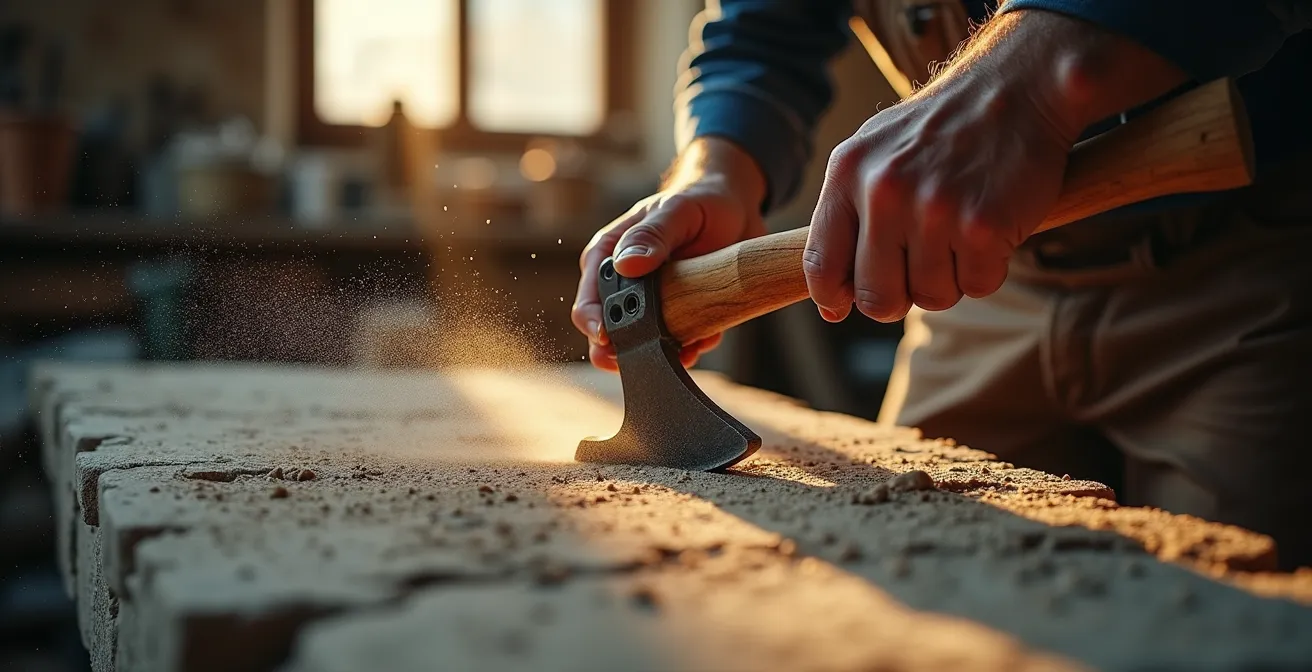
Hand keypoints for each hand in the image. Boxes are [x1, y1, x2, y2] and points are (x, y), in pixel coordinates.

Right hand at [572, 138, 766, 370]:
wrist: (735, 206)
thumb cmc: (700, 200)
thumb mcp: (677, 211)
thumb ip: (652, 236)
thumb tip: (626, 266)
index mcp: (610, 257)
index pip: (588, 300)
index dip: (594, 324)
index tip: (608, 338)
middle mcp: (625, 284)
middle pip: (610, 333)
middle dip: (625, 352)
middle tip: (647, 358)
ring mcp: (652, 303)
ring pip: (645, 344)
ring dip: (664, 353)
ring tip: (688, 348)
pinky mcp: (680, 314)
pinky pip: (682, 342)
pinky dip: (694, 346)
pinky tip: (708, 335)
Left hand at [803, 9, 1186, 322]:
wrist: (1018, 87)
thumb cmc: (942, 129)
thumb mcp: (875, 153)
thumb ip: (847, 216)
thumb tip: (831, 298)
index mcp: (848, 172)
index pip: (821, 264)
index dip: (834, 297)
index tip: (843, 306)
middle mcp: (884, 192)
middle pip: (876, 298)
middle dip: (899, 297)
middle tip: (921, 269)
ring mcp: (933, 210)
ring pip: (931, 298)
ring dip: (950, 279)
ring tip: (961, 233)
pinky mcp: (983, 226)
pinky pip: (977, 286)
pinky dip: (988, 269)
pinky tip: (991, 230)